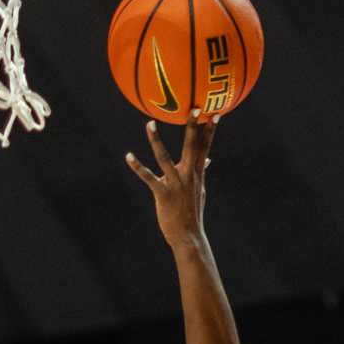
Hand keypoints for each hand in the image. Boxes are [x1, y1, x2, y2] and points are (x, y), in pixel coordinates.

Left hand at [126, 112, 214, 247]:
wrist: (188, 236)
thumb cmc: (192, 212)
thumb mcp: (200, 190)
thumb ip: (202, 172)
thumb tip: (209, 160)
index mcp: (197, 173)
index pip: (205, 147)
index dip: (210, 130)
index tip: (215, 113)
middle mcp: (188, 175)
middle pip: (192, 146)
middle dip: (193, 127)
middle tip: (194, 107)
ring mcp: (176, 184)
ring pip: (165, 158)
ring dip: (156, 141)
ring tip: (149, 123)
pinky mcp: (163, 194)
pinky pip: (149, 177)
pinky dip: (138, 167)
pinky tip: (128, 156)